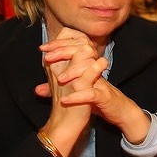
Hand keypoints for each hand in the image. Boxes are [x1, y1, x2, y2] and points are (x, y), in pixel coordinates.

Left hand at [36, 28, 149, 143]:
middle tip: (47, 57)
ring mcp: (100, 82)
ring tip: (60, 79)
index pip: (76, 46)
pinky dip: (78, 97)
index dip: (60, 44)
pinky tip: (65, 99)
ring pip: (89, 69)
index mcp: (88, 65)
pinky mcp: (104, 96)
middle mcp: (95, 69)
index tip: (43, 48)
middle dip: (63, 52)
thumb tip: (37, 89)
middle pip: (82, 51)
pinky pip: (92, 94)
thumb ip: (58, 88)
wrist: (118, 112)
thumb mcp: (76, 90)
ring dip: (73, 72)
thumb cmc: (96, 99)